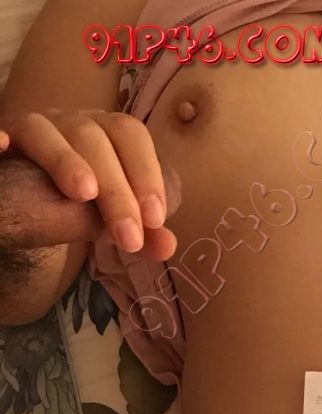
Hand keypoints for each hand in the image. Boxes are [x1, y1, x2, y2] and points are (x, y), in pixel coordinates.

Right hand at [0, 110, 178, 260]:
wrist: (34, 200)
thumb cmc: (82, 204)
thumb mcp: (113, 219)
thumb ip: (142, 233)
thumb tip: (168, 246)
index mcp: (106, 134)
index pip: (131, 136)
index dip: (146, 174)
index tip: (154, 220)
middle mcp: (70, 123)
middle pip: (94, 138)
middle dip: (116, 188)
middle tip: (128, 237)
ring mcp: (33, 129)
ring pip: (47, 131)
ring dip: (66, 160)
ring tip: (84, 195)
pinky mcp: (4, 140)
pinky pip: (0, 132)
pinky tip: (2, 147)